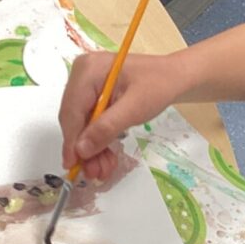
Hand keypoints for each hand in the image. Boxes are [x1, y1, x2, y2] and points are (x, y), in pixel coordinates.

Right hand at [58, 52, 182, 180]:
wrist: (173, 77)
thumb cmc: (158, 86)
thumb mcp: (134, 108)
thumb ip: (106, 128)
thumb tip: (81, 150)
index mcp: (88, 70)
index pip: (72, 111)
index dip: (71, 141)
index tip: (73, 166)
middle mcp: (81, 75)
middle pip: (74, 119)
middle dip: (84, 148)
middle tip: (94, 173)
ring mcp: (86, 85)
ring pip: (81, 124)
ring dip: (91, 148)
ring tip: (102, 170)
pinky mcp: (94, 96)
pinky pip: (90, 122)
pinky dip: (98, 140)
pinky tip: (106, 158)